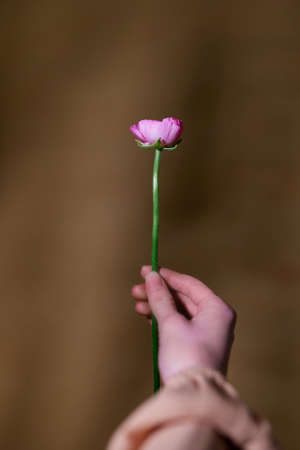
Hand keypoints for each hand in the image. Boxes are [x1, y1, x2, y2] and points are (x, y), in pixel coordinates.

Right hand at [132, 266, 235, 382]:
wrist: (193, 395)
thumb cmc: (186, 355)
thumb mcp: (171, 323)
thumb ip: (160, 298)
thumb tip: (151, 276)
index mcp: (217, 308)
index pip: (190, 284)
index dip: (167, 277)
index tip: (147, 271)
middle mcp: (217, 318)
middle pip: (184, 297)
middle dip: (159, 293)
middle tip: (136, 290)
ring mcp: (209, 333)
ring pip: (180, 311)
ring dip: (159, 307)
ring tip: (137, 306)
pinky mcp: (199, 345)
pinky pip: (180, 324)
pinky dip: (164, 320)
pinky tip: (148, 318)